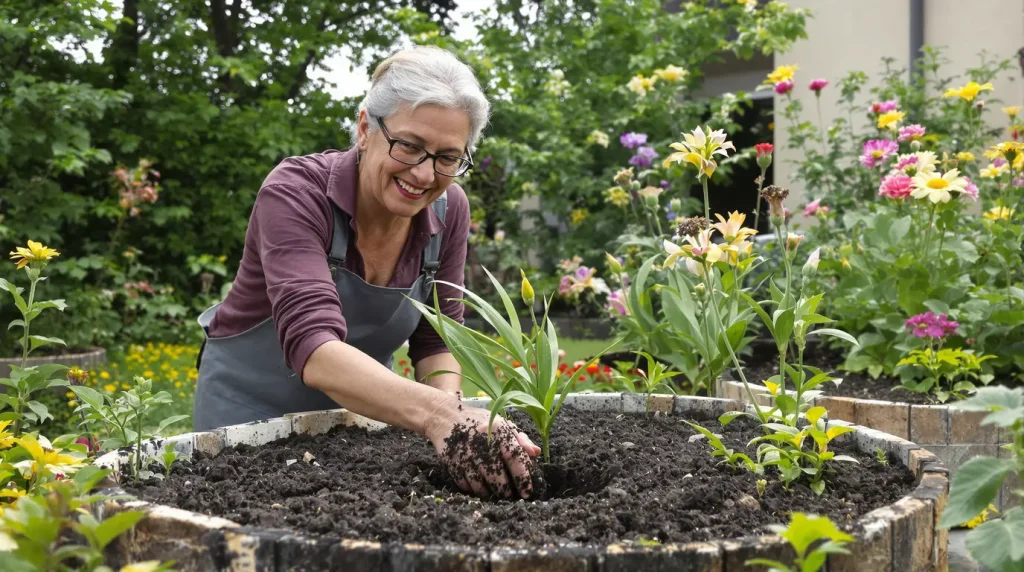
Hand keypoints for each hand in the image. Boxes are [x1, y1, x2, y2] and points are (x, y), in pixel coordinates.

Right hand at [425, 396, 540, 499]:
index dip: (523, 477)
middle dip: (505, 489)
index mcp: (497, 430)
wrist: (446, 416)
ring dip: (489, 492)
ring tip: (496, 494)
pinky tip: (479, 488)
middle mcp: (480, 442)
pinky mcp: (450, 461)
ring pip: (479, 483)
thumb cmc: (480, 422)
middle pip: (496, 475)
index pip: (514, 457)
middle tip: (510, 495)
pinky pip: (465, 483)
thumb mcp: (502, 423)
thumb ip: (520, 438)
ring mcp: (464, 453)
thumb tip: (536, 453)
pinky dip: (473, 489)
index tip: (528, 492)